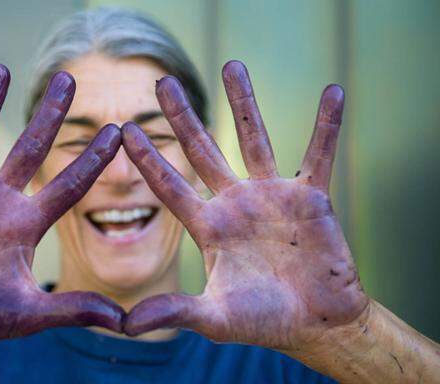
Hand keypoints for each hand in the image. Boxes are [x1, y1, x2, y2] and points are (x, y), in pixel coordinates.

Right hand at [0, 64, 123, 351]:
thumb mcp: (29, 314)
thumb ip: (74, 310)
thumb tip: (127, 323)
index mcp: (25, 225)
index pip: (68, 184)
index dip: (92, 158)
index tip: (118, 131)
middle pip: (30, 149)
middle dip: (49, 115)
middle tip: (68, 79)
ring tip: (0, 67)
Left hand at [122, 60, 368, 350]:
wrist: (315, 324)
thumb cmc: (264, 321)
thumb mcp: (214, 317)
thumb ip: (174, 311)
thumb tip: (122, 326)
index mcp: (208, 226)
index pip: (169, 185)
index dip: (147, 158)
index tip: (122, 129)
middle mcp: (234, 202)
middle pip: (202, 149)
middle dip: (181, 117)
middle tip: (162, 83)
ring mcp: (271, 195)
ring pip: (254, 139)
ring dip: (243, 102)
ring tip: (230, 63)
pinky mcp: (310, 196)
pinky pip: (318, 153)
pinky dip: (326, 126)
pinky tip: (333, 92)